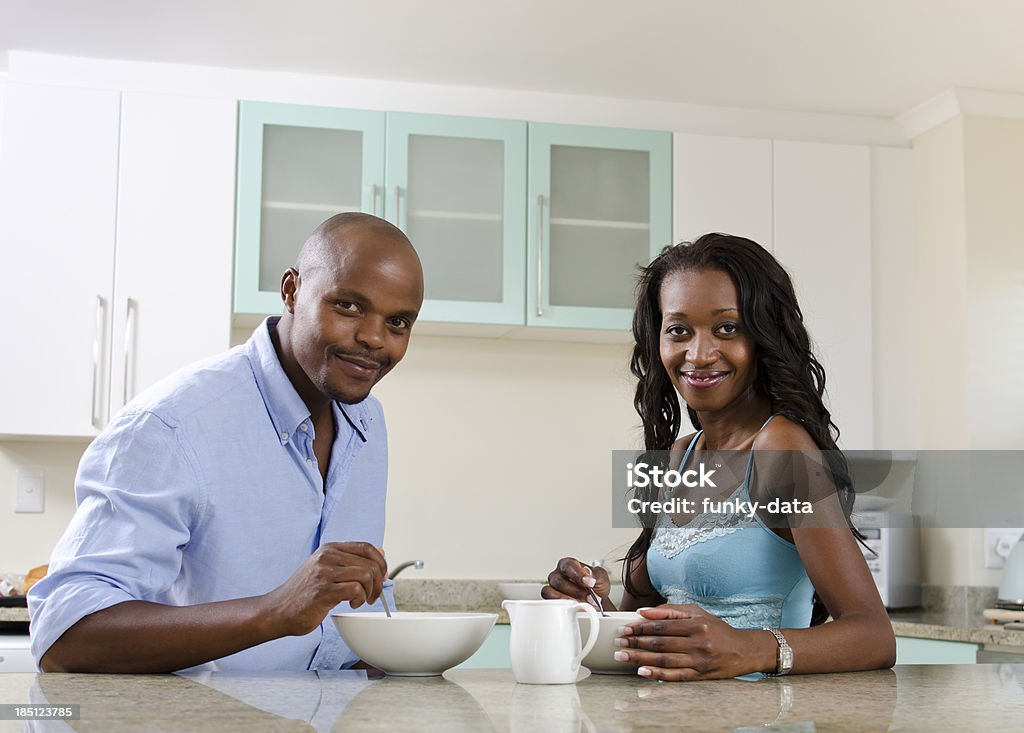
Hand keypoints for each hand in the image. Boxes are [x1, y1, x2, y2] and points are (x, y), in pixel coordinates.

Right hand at [262, 542, 386, 636]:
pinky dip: (360, 600)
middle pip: (370, 563)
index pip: (367, 547)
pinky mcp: (323, 591)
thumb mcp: (327, 569)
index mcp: (330, 548)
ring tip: (361, 600)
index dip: (380, 563)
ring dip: (369, 592)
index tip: (382, 577)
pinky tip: (352, 604)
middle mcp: (327, 556)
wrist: (277, 611)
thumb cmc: (304, 593)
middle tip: (373, 596)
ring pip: (365, 575)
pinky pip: (355, 590)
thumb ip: (352, 560)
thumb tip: (381, 552)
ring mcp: (324, 572)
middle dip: (378, 582)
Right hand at [541, 557, 614, 610]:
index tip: (590, 583)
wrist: (596, 603)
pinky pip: (549, 601)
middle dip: (576, 591)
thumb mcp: (601, 578)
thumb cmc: (596, 588)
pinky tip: (572, 609)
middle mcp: (558, 574)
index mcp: (569, 565)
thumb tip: (589, 576)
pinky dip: (560, 606)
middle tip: (590, 598)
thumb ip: (597, 575)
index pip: (569, 565)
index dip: (578, 574)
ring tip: (582, 605)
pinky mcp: (551, 599)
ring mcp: (553, 587)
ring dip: (568, 600)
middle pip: (559, 580)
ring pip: (551, 591)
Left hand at [613, 604, 765, 679]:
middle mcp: (698, 642)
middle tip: (619, 642)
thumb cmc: (717, 629)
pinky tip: (643, 672)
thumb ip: (670, 611)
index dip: (641, 627)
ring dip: (641, 659)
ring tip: (623, 656)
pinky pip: (676, 676)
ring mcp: (699, 661)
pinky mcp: (700, 675)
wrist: (744, 650)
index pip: (662, 625)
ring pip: (665, 660)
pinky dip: (658, 674)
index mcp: (696, 624)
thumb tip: (643, 611)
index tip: (625, 628)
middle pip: (661, 643)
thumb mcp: (697, 613)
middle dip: (636, 642)